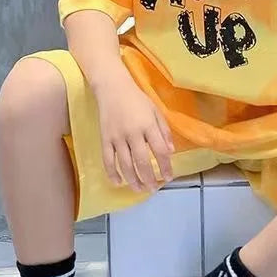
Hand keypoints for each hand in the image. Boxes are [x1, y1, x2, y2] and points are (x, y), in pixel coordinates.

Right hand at [92, 66, 174, 192]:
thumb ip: (163, 131)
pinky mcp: (105, 139)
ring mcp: (117, 137)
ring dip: (133, 180)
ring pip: (125, 164)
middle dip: (150, 178)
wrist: (112, 88)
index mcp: (148, 125)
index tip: (169, 177)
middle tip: (154, 188)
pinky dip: (112, 173)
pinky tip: (118, 182)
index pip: (160, 151)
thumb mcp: (155, 110)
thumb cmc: (137, 99)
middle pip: (142, 161)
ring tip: (140, 189)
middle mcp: (133, 133)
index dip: (165, 166)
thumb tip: (171, 151)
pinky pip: (108, 160)